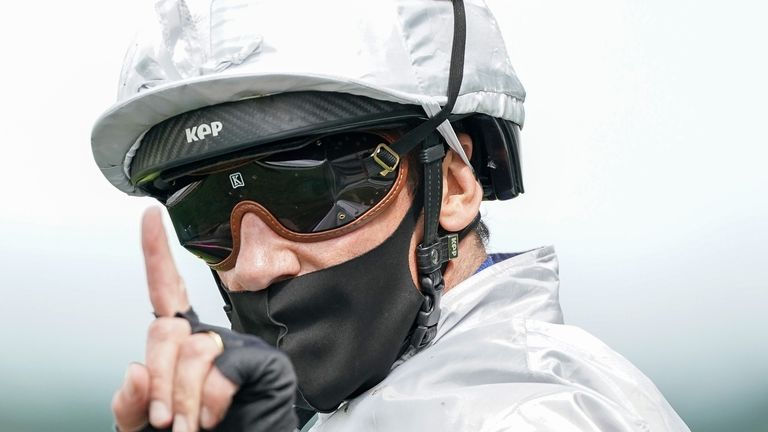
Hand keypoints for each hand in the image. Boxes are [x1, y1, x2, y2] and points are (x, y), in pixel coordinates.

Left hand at [111, 208, 296, 431]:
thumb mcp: (145, 426)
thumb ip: (131, 403)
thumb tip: (136, 372)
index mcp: (181, 347)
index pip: (166, 293)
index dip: (157, 253)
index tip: (150, 216)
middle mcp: (209, 340)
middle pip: (167, 330)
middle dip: (158, 381)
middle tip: (162, 420)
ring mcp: (238, 349)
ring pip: (195, 352)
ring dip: (182, 401)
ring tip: (187, 427)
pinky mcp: (263, 365)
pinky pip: (224, 370)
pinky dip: (209, 402)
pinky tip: (213, 415)